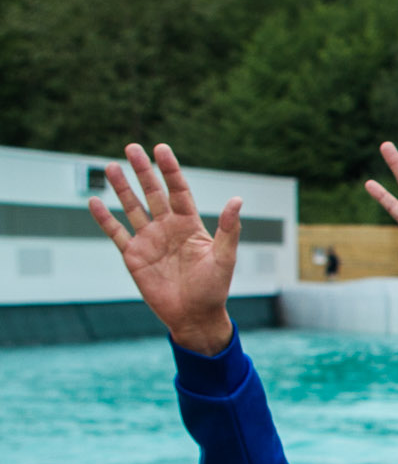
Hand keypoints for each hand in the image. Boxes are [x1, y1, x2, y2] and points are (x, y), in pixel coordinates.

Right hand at [87, 144, 237, 352]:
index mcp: (190, 225)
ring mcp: (149, 240)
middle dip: (142, 171)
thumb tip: (237, 200)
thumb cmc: (214, 289)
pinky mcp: (133, 255)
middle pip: (153, 193)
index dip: (170, 170)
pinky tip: (94, 201)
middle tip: (131, 147)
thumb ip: (229, 230)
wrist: (194, 316)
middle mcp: (168, 228)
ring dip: (122, 188)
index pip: (178, 191)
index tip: (161, 149)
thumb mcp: (224, 258)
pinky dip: (105, 218)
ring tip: (110, 166)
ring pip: (132, 208)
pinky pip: (116, 232)